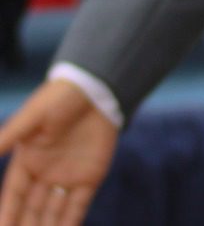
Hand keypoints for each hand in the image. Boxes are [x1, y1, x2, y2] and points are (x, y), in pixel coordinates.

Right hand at [0, 80, 117, 225]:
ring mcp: (68, 176)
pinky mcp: (91, 176)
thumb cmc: (59, 98)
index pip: (14, 195)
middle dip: (26, 225)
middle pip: (31, 208)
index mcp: (27, 161)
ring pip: (53, 211)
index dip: (9, 212)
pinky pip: (78, 204)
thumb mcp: (31, 118)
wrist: (98, 89)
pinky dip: (71, 221)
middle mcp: (44, 173)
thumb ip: (7, 138)